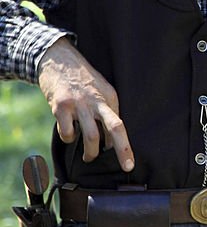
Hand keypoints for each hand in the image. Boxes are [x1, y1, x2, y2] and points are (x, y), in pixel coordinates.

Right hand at [37, 37, 134, 171]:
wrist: (57, 59)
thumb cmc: (81, 79)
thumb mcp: (101, 89)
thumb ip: (108, 109)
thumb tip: (112, 137)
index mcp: (109, 97)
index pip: (120, 125)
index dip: (126, 147)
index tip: (129, 164)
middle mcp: (96, 100)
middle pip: (114, 128)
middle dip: (121, 150)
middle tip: (122, 167)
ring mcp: (78, 103)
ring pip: (90, 136)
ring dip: (90, 152)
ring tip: (89, 156)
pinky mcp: (60, 106)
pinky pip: (67, 132)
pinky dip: (68, 138)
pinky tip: (69, 135)